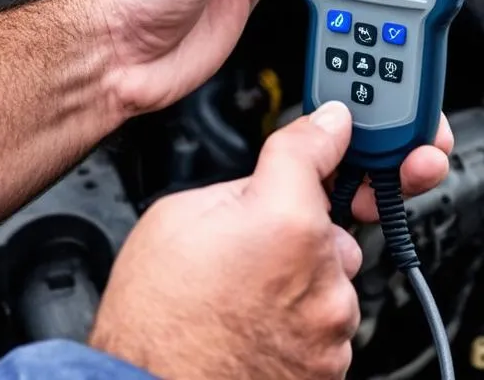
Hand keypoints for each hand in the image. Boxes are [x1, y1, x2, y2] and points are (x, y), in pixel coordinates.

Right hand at [91, 102, 362, 379]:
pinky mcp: (331, 369)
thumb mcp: (176, 216)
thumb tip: (271, 173)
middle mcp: (323, 274)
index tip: (331, 127)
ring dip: (299, 276)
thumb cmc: (151, 325)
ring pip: (328, 275)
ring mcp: (330, 328)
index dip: (322, 132)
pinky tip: (256, 326)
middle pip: (324, 220)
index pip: (323, 145)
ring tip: (243, 297)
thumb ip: (241, 183)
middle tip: (246, 248)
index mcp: (287, 220)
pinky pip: (325, 322)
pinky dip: (300, 319)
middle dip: (295, 225)